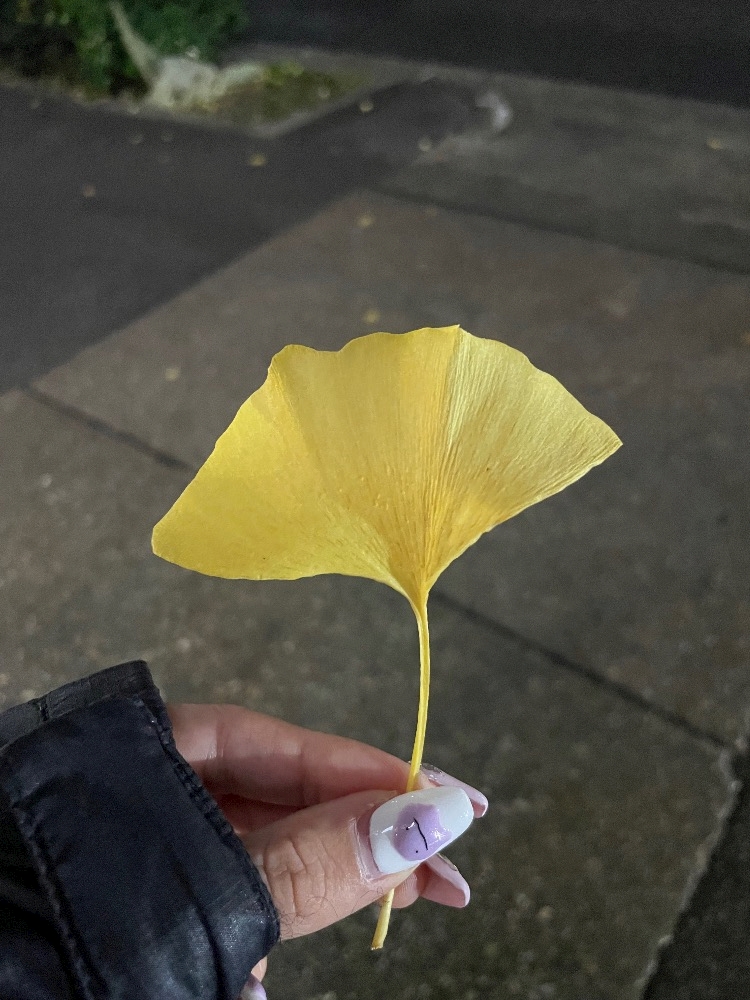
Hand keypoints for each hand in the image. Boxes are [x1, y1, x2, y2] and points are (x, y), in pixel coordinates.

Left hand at [167, 704, 486, 980]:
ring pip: (268, 839)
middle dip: (365, 832)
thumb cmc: (93, 936)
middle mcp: (158, 778)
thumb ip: (312, 859)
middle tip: (444, 871)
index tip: (454, 803)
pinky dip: (278, 903)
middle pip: (287, 793)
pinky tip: (295, 938)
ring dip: (330, 874)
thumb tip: (428, 819)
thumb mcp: (218, 889)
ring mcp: (157, 833)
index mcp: (160, 744)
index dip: (378, 774)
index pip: (292, 746)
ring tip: (398, 900)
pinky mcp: (162, 884)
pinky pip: (236, 878)